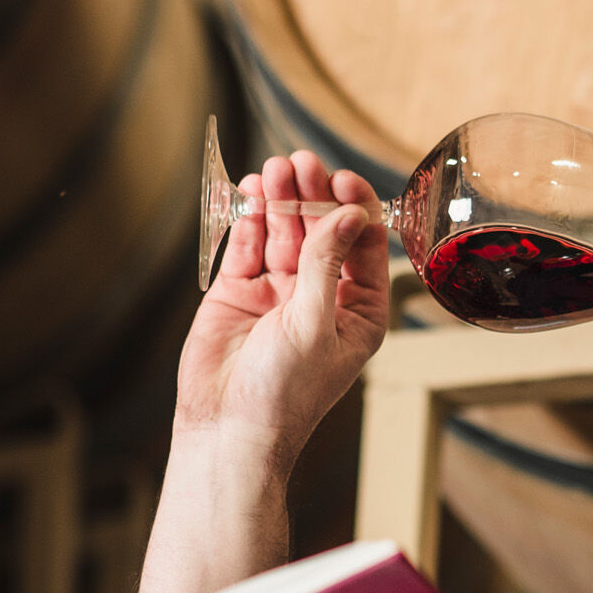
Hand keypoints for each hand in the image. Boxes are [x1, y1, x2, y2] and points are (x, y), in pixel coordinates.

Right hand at [177, 149, 390, 463]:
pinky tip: (251, 195)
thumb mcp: (314, 324)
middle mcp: (321, 297)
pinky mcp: (240, 290)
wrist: (228, 427)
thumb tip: (349, 213)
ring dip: (280, 200)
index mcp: (358, 312)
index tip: (341, 180)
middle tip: (301, 165)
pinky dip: (249, 219)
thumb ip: (327, 263)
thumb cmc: (283, 393)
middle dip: (312, 195)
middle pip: (322, 230)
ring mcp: (279, 292)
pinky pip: (249, 245)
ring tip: (273, 172)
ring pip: (284, 231)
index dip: (354, 208)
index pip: (364, 246)